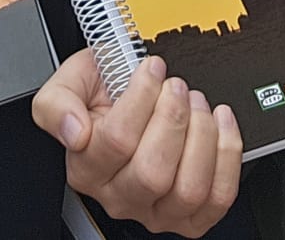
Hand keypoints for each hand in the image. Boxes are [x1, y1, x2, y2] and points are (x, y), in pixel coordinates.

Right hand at [32, 51, 240, 235]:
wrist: (126, 98)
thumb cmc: (104, 92)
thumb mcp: (69, 82)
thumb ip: (57, 103)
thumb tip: (74, 131)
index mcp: (86, 168)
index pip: (117, 141)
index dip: (142, 98)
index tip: (152, 69)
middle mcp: (119, 196)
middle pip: (153, 172)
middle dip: (174, 118)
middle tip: (176, 87)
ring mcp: (156, 211)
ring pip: (188, 190)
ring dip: (202, 137)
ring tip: (196, 104)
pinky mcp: (190, 215)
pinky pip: (218, 198)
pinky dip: (227, 156)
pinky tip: (219, 123)